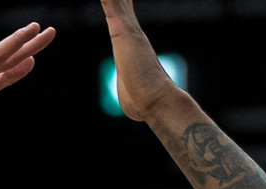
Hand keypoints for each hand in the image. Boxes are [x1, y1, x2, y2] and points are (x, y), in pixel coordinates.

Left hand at [101, 0, 179, 121]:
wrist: (156, 100)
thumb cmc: (142, 101)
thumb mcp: (128, 89)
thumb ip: (127, 84)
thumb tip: (131, 95)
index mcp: (129, 38)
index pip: (119, 9)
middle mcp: (129, 27)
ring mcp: (126, 25)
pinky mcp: (121, 28)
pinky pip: (109, 1)